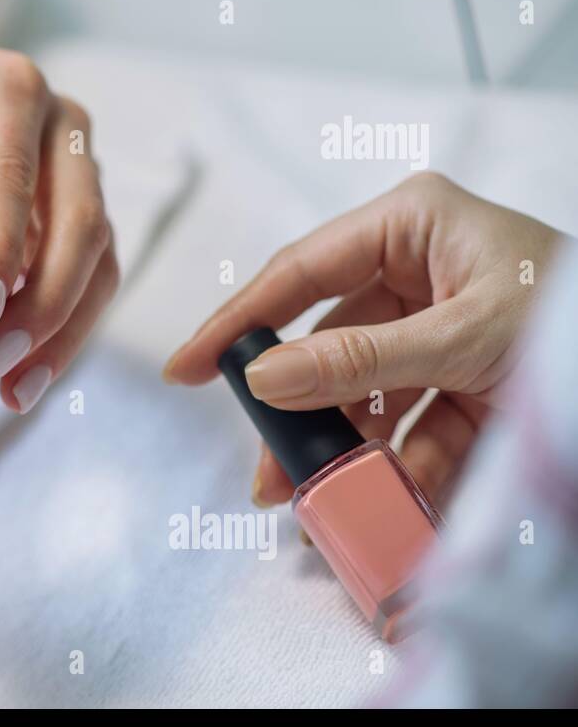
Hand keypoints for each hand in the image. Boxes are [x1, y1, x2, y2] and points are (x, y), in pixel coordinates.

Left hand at [0, 0, 117, 412]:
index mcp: (2, 89)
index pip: (11, 174)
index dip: (1, 247)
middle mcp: (57, 125)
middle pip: (79, 221)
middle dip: (44, 302)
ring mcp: (75, 170)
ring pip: (96, 259)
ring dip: (61, 330)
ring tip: (13, 389)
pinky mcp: (73, 214)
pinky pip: (85, 278)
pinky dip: (58, 331)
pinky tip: (22, 379)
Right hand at [165, 173, 564, 509]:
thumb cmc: (571, 319)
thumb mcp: (461, 337)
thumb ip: (356, 359)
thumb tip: (261, 377)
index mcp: (408, 226)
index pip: (298, 273)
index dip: (237, 323)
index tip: (187, 367)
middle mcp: (417, 268)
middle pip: (326, 341)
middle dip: (298, 411)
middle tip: (265, 469)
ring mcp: (440, 325)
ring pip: (365, 390)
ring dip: (348, 447)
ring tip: (320, 500)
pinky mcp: (466, 374)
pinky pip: (413, 419)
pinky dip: (401, 461)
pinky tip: (385, 498)